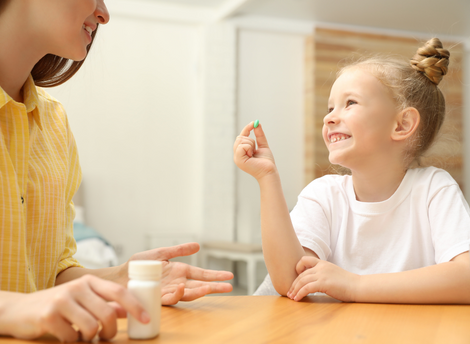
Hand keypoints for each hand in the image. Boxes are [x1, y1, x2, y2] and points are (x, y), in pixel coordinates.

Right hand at [0, 275, 147, 341]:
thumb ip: (105, 303)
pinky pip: (72, 337)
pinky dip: (73, 342)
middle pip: (107, 313)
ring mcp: (62, 300)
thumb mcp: (83, 299)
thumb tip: (128, 309)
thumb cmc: (58, 305)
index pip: (119, 292)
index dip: (136, 306)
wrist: (21, 309)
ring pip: (91, 327)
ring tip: (83, 335)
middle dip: (111, 331)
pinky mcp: (48, 316)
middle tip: (107, 336)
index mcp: (90, 282)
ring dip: (91, 338)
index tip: (146, 319)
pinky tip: (67, 336)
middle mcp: (77, 287)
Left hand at [123, 243, 233, 304]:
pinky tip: (181, 288)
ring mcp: (169, 291)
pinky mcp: (158, 297)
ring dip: (199, 292)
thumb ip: (179, 250)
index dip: (215, 275)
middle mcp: (177, 282)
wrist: (122, 275)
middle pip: (199, 286)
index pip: (202, 274)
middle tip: (228, 287)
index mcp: (180, 271)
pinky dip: (176, 294)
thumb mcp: (162, 253)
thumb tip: (198, 245)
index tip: (229, 276)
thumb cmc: (140, 265)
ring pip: (188, 294)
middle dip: (214, 287)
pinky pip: (170, 298)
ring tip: (210, 288)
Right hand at [233, 121, 276, 180]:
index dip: (246, 129)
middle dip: (250, 140)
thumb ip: (259, 135)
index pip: (240, 137)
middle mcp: (237, 155)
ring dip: (251, 145)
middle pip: (240, 137)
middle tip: (255, 150)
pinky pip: (242, 146)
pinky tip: (252, 155)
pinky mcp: (238, 160)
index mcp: (241, 152)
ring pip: (241, 141)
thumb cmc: (266, 161)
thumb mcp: (263, 145)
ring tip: (254, 154)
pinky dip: (249, 148)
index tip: (253, 123)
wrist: (269, 171)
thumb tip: (257, 124)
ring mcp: (236, 158)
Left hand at [287, 256, 359, 301]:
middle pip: (301, 274)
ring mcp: (322, 274)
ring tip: (292, 297)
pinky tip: (298, 299)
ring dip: (295, 290)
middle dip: (294, 284)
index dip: (298, 268)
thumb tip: (313, 283)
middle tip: (290, 292)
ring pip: (302, 281)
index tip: (297, 278)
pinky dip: (300, 294)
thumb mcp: (333, 273)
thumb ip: (322, 274)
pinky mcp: (323, 283)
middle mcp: (321, 267)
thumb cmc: (347, 283)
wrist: (358, 286)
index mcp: (323, 263)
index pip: (304, 260)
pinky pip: (307, 288)